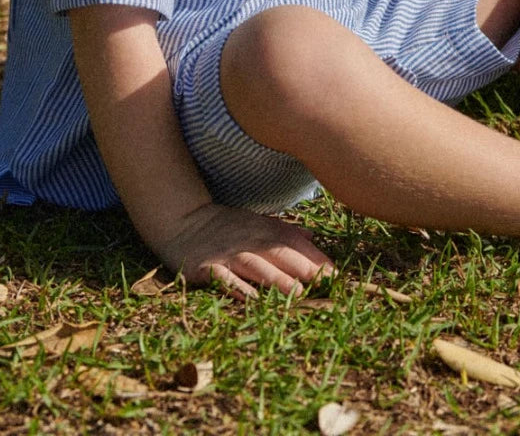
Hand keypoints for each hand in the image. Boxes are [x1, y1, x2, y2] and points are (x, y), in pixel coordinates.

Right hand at [157, 202, 334, 297]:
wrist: (183, 219)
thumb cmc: (227, 226)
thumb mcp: (258, 221)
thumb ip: (286, 229)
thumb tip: (314, 236)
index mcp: (266, 229)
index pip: (296, 243)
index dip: (317, 259)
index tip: (337, 275)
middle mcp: (251, 239)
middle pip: (282, 254)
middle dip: (305, 269)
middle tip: (327, 286)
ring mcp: (229, 253)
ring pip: (258, 266)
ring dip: (279, 280)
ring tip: (299, 294)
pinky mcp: (207, 267)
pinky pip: (225, 279)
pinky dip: (239, 288)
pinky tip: (254, 299)